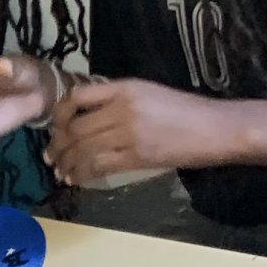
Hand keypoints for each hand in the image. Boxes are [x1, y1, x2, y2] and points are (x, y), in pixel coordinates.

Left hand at [47, 78, 249, 185]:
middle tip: (51, 155)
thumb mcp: (148, 93)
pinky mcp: (137, 157)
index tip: (56, 126)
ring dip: (66, 162)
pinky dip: (82, 173)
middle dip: (58, 144)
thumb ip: (117, 99)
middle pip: (76, 128)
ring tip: (59, 170)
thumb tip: (86, 114)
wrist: (214, 128)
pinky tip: (75, 178)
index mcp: (125, 88)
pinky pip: (99, 166)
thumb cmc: (183, 110)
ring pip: (84, 149)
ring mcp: (129, 134)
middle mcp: (123, 108)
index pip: (78, 96)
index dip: (60, 113)